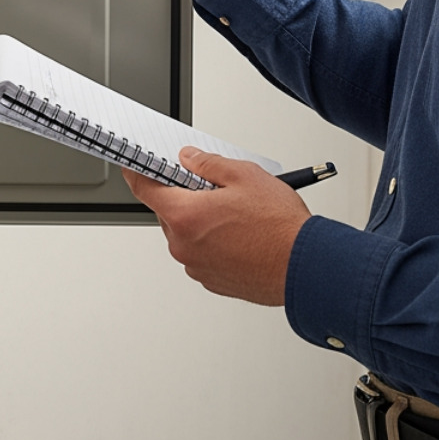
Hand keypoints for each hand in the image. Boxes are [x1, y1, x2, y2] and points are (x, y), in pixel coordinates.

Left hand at [123, 147, 311, 305]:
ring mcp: (197, 266)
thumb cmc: (278, 226)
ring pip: (187, 234)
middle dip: (185, 197)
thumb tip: (189, 159)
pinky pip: (202, 254)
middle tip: (215, 188)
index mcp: (184, 216)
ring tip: (238, 214)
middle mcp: (183, 245)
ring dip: (201, 222)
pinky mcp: (213, 281)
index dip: (137, 173)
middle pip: (169, 212)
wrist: (304, 267)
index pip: (145, 189)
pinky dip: (213, 242)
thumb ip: (208, 164)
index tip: (134, 166)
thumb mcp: (244, 176)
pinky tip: (240, 235)